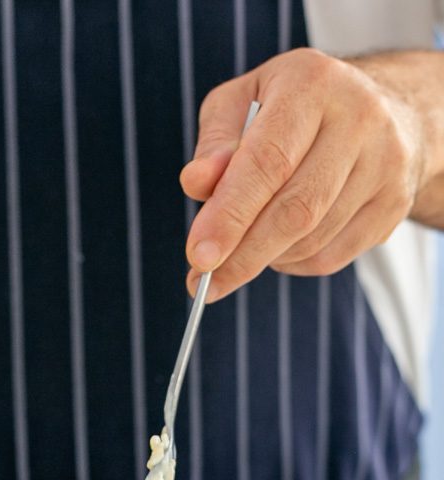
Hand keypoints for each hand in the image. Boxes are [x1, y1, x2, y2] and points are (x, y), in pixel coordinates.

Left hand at [180, 48, 428, 300]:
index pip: (268, 161)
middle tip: (204, 283)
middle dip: (242, 255)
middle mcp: (360, 118)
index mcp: (313, 84)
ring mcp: (386, 163)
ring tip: (238, 253)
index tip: (198, 256)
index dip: (230, 215)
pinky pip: (331, 257)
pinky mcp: (394, 204)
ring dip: (264, 259)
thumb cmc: (288, 109)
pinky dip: (292, 264)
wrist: (379, 108)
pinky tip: (276, 249)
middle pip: (295, 210)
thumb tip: (196, 184)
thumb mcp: (241, 104)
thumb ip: (215, 144)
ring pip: (312, 240)